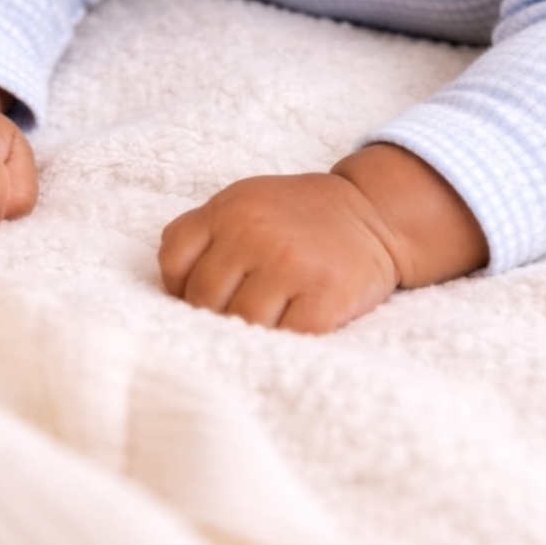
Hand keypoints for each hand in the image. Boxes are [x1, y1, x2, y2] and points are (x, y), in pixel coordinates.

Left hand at [159, 144, 488, 332]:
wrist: (373, 212)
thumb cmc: (298, 216)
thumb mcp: (245, 202)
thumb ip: (205, 233)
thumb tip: (172, 293)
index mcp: (230, 208)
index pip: (174, 261)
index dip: (180, 287)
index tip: (206, 295)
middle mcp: (255, 233)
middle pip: (203, 300)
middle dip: (215, 315)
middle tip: (238, 314)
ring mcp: (290, 265)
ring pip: (239, 325)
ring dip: (247, 333)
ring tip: (265, 323)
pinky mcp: (323, 297)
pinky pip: (285, 339)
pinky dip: (283, 342)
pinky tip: (291, 329)